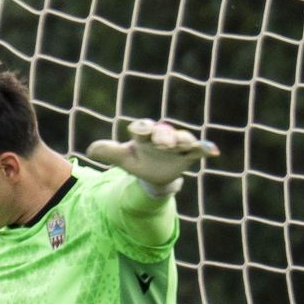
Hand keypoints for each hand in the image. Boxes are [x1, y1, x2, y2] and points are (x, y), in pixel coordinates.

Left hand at [86, 119, 218, 195]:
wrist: (153, 174)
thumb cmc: (138, 161)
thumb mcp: (123, 159)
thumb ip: (108, 152)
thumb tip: (89, 150)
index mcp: (144, 136)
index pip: (143, 129)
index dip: (141, 129)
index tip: (137, 131)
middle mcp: (162, 136)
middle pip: (164, 132)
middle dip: (163, 136)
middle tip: (162, 142)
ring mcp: (177, 145)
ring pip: (182, 139)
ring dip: (183, 140)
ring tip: (184, 143)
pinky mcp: (189, 154)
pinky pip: (199, 149)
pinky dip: (206, 148)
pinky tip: (214, 151)